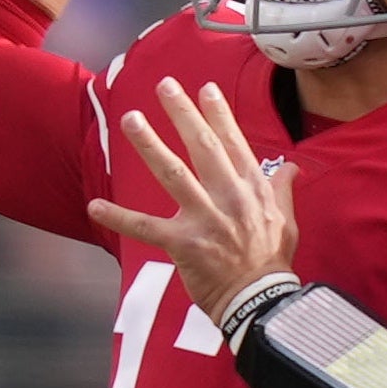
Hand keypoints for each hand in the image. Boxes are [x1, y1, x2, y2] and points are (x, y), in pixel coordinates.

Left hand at [85, 76, 295, 320]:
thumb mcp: (287, 221)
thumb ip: (282, 189)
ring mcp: (205, 219)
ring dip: (149, 144)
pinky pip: (145, 227)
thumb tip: (291, 167)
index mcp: (252, 189)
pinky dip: (118, 217)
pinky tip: (94, 205)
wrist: (260, 301)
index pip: (233, 143)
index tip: (205, 88)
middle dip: (183, 113)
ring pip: (172, 173)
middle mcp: (229, 197)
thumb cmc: (273, 262)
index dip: (218, 114)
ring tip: (131, 118)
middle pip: (202, 146)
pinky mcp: (183, 244)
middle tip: (165, 86)